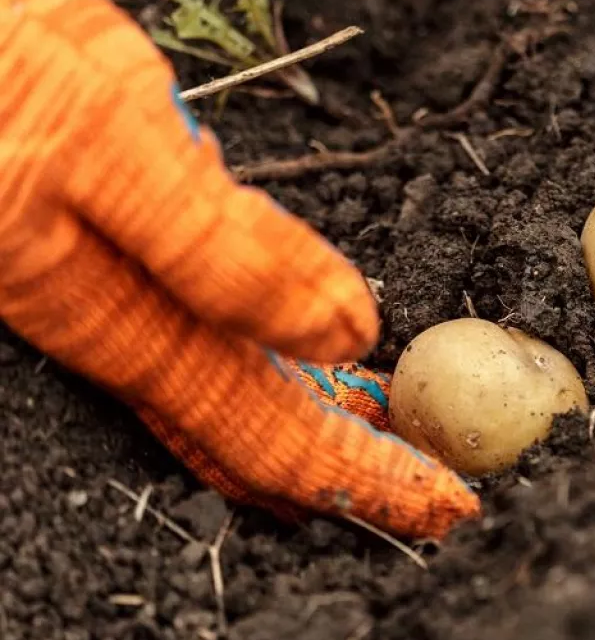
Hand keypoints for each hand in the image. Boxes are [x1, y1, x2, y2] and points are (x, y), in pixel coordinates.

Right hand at [0, 0, 478, 539]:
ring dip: (317, 431)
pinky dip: (264, 384)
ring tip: (388, 442)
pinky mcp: (102, 271)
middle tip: (439, 498)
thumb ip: (219, 244)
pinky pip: (196, 357)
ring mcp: (111, 308)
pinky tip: (301, 376)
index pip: (271, 431)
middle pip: (258, 433)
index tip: (447, 501)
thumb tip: (344, 327)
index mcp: (122, 318)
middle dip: (356, 470)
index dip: (363, 472)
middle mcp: (120, 332)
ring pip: (230, 402)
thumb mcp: (106, 138)